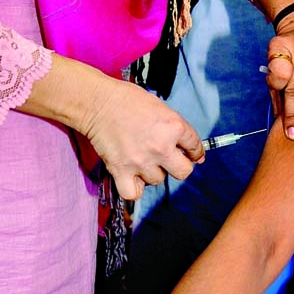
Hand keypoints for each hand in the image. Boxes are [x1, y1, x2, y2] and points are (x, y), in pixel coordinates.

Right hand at [79, 74, 203, 200]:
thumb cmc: (127, 99)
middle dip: (179, 166)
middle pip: (184, 172)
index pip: (195, 147)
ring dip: (152, 172)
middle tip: (169, 159)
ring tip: (142, 157)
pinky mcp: (121, 170)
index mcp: (173, 126)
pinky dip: (134, 188)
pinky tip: (132, 176)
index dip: (194, 151)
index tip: (191, 154)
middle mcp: (160, 146)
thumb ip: (175, 127)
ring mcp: (141, 161)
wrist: (97, 102)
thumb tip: (187, 144)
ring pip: (158, 180)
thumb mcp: (160, 107)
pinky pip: (134, 193)